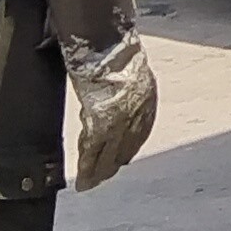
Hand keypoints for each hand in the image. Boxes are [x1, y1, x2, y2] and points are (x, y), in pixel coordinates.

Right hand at [59, 27, 156, 190]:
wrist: (109, 47)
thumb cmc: (114, 51)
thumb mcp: (128, 68)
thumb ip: (124, 84)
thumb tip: (111, 87)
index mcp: (148, 95)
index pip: (141, 128)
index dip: (131, 145)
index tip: (124, 157)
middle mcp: (138, 110)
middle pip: (127, 145)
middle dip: (115, 163)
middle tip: (105, 176)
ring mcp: (121, 120)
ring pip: (109, 154)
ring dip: (99, 172)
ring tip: (91, 183)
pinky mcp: (101, 125)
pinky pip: (93, 153)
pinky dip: (86, 168)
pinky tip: (83, 181)